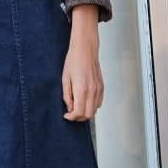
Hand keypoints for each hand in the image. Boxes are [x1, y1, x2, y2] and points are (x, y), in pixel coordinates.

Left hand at [62, 6, 102, 120]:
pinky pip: (99, 103)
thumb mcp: (65, 78)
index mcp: (81, 90)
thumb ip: (66, 95)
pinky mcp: (102, 87)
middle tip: (71, 113)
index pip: (79, 112)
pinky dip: (92, 106)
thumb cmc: (73, 61)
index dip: (72, 117)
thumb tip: (69, 107)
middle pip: (88, 115)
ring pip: (94, 110)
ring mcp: (98, 90)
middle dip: (78, 118)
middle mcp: (92, 91)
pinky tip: (84, 101)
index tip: (66, 115)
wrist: (85, 50)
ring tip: (76, 107)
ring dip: (85, 112)